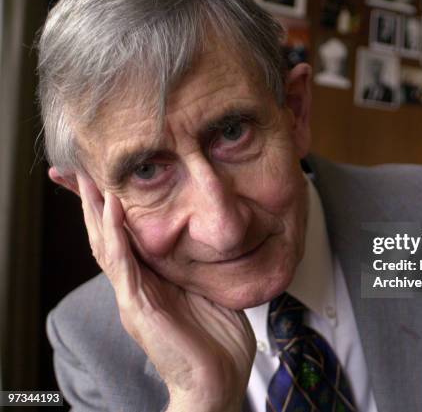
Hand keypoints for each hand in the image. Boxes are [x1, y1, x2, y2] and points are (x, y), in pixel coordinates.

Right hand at [76, 174, 255, 411]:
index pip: (124, 237)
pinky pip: (122, 264)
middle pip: (106, 236)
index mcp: (151, 280)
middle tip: (77, 168)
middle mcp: (135, 285)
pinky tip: (112, 208)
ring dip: (96, 210)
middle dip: (91, 202)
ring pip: (105, 245)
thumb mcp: (207, 289)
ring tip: (88, 178)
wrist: (217, 381)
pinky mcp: (137, 307)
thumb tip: (208, 236)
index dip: (111, 208)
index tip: (103, 177)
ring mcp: (132, 296)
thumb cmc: (217, 339)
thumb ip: (197, 265)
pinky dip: (116, 234)